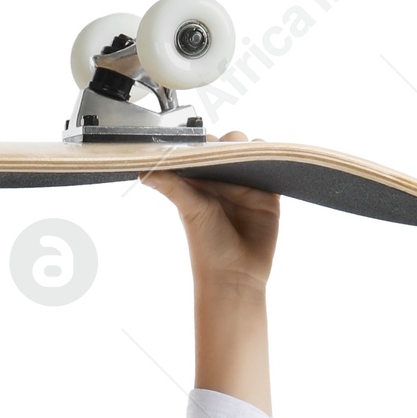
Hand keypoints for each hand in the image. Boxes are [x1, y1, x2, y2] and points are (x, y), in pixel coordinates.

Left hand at [142, 130, 279, 289]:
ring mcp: (247, 185)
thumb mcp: (189, 209)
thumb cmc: (206, 247)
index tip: (205, 142)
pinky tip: (271, 158)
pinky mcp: (268, 193)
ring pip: (252, 152)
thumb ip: (171, 185)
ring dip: (253, 147)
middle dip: (232, 142)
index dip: (206, 141)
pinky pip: (273, 167)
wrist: (235, 276)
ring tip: (249, 156)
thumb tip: (142, 170)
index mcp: (202, 181)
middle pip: (231, 145)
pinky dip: (274, 158)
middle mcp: (224, 180)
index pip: (205, 148)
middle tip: (230, 152)